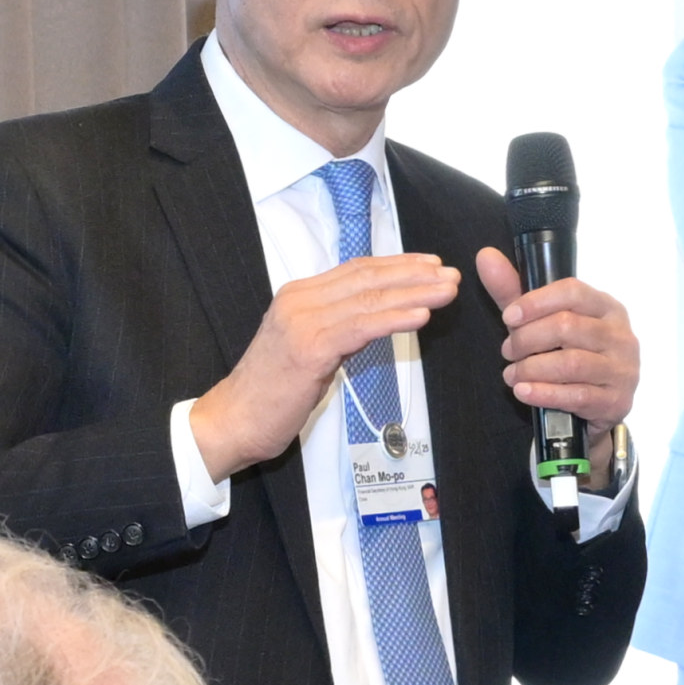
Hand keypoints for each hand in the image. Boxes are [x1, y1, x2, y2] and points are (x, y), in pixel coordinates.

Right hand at [189, 250, 466, 485]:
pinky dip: (395, 319)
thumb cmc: (270, 392)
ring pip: (370, 300)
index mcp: (298, 296)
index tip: (430, 264)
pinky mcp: (310, 349)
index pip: (356, 270)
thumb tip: (374, 319)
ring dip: (415, 294)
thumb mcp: (305, 348)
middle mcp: (299, 301)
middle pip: (367, 279)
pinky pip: (362, 327)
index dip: (397, 265)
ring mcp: (303, 323)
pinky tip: (422, 315)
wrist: (233, 420)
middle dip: (414, 274)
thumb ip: (335, 328)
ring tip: (446, 291)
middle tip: (450, 274)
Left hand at [477, 249, 641, 432]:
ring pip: (571, 362)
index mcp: (607, 307)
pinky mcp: (616, 400)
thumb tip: (485, 256)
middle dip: (527, 339)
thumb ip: (515, 291)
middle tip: (507, 351)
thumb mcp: (544, 321)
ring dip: (532, 368)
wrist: (600, 405)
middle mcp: (620, 335)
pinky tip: (524, 391)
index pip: (573, 291)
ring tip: (511, 375)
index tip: (508, 316)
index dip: (536, 302)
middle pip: (567, 327)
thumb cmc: (572, 355)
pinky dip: (544, 393)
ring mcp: (622, 369)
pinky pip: (576, 395)